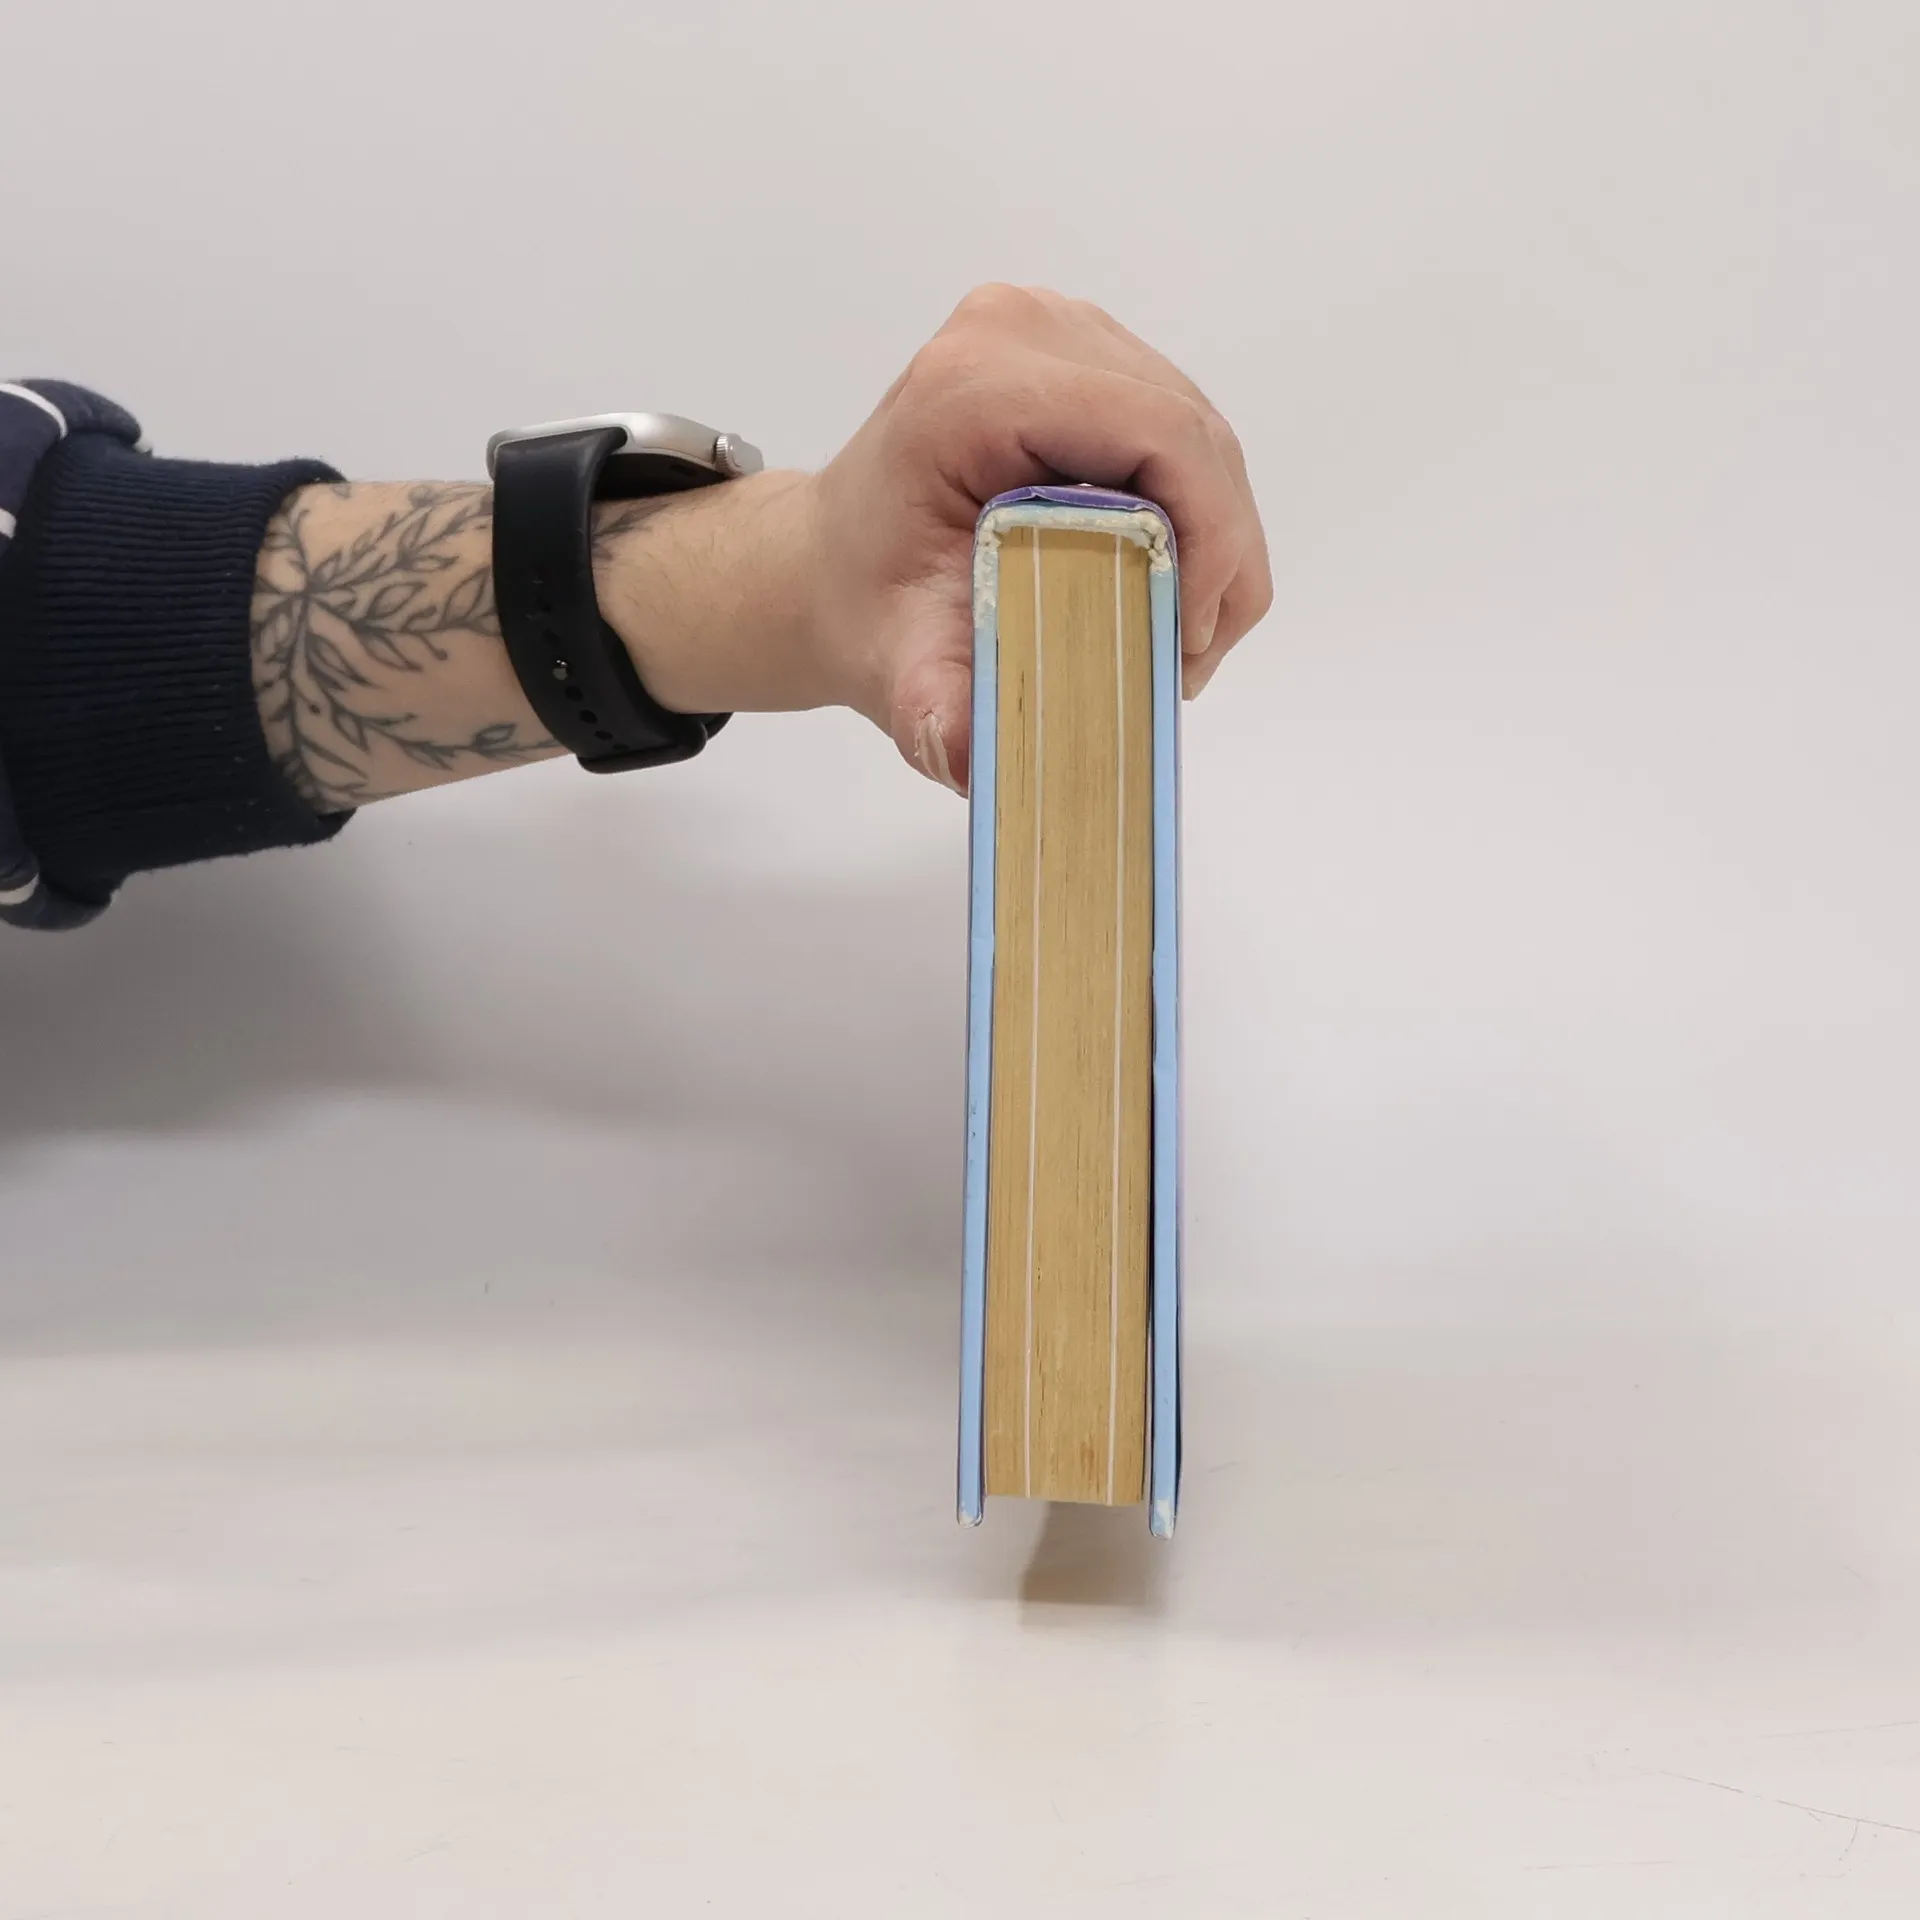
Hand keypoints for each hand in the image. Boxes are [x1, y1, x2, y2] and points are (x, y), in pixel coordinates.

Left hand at [595, 284, 1272, 791]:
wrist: (832, 564)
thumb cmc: (865, 605)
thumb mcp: (896, 667)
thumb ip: (939, 714)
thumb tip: (980, 762)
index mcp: (972, 387)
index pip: (1155, 432)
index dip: (1206, 534)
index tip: (1186, 637)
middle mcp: (1019, 331)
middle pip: (1190, 431)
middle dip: (1217, 552)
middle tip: (1189, 654)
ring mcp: (1055, 327)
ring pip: (1196, 431)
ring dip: (1211, 536)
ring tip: (1177, 629)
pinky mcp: (1079, 347)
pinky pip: (1176, 427)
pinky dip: (1190, 509)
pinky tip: (1160, 578)